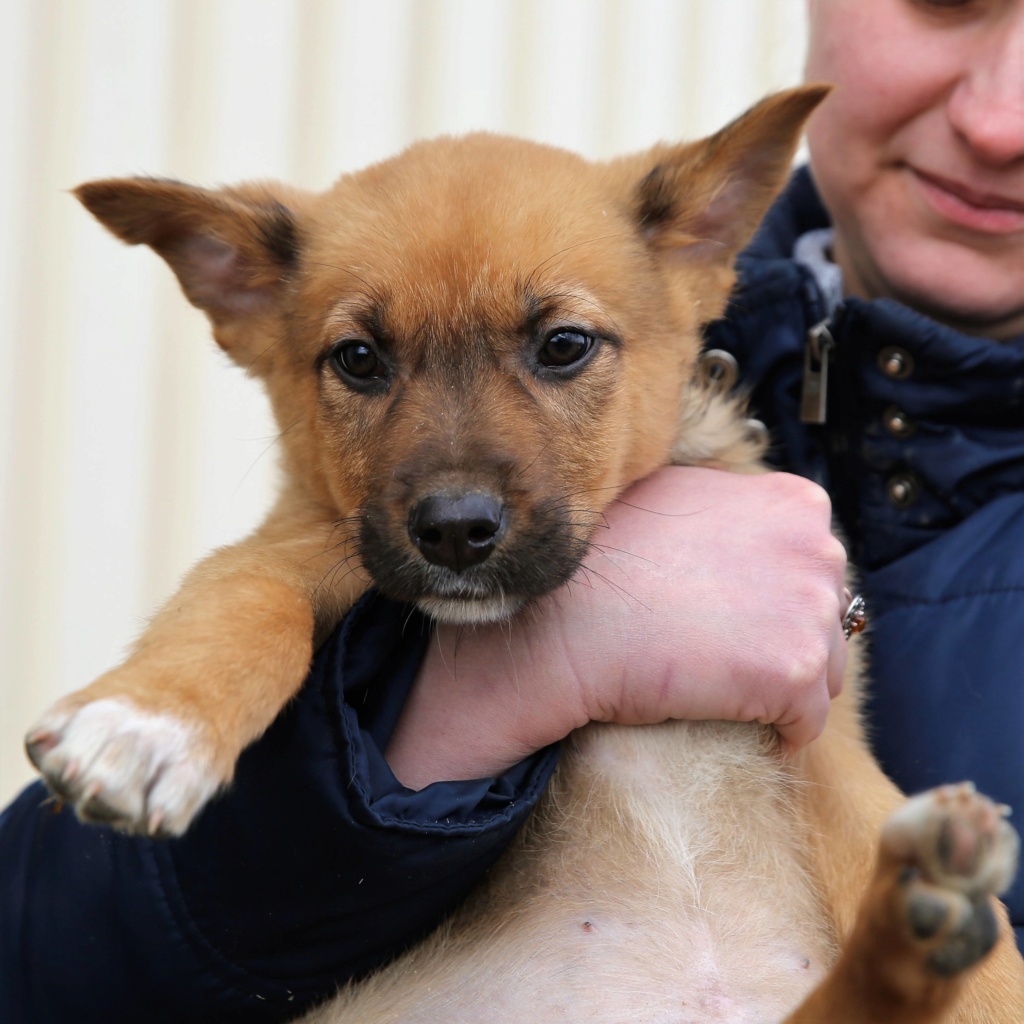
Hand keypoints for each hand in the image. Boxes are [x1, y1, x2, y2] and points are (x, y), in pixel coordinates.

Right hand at [385, 466, 849, 788]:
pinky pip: (806, 722)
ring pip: (824, 672)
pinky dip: (776, 731)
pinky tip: (731, 721)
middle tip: (726, 658)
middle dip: (787, 641)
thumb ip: (736, 513)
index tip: (737, 619)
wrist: (571, 615)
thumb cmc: (608, 559)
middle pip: (829, 617)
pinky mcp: (797, 672)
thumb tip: (751, 534)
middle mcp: (818, 548)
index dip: (776, 598)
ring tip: (724, 691)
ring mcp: (812, 609)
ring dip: (783, 688)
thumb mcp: (681, 500)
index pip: (815, 565)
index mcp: (794, 503)